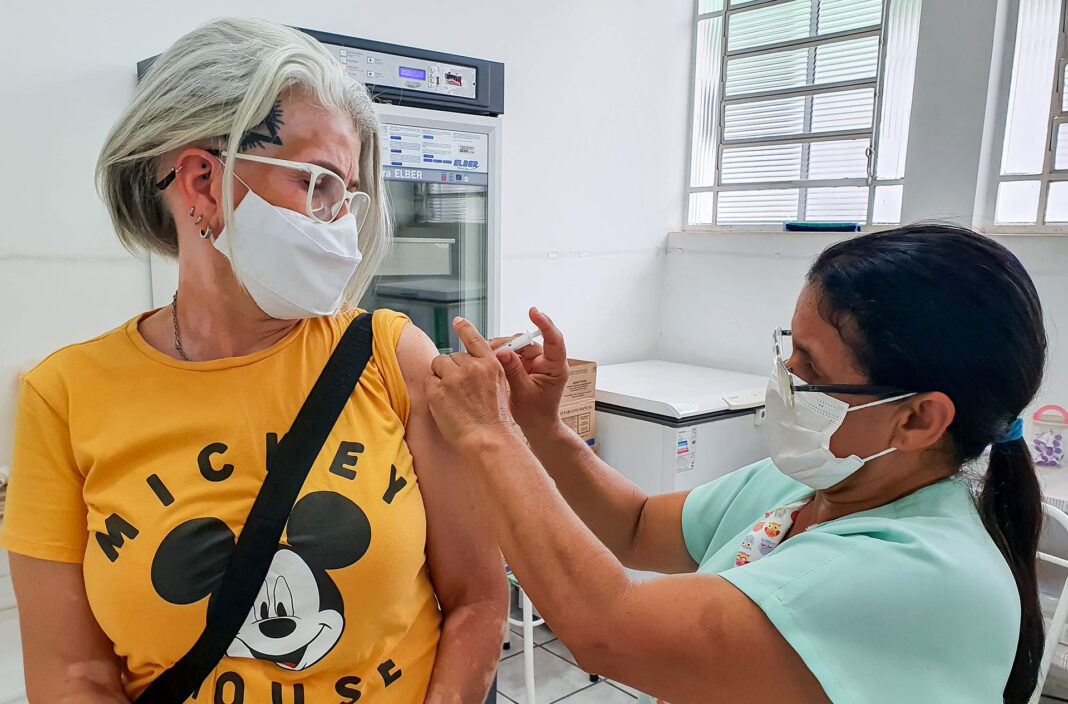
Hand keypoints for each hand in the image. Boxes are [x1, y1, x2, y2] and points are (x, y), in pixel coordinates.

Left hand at [426, 317, 520, 451]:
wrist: (489, 440)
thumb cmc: (495, 421)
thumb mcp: (501, 388)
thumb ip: (487, 372)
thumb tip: (470, 364)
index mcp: (491, 365)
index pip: (475, 339)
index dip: (465, 328)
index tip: (458, 321)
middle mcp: (472, 367)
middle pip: (452, 356)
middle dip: (452, 370)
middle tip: (459, 391)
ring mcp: (454, 378)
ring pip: (438, 365)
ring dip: (440, 377)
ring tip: (452, 397)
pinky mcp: (438, 390)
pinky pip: (429, 381)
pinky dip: (433, 390)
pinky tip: (444, 404)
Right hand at [489, 308, 568, 433]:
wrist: (536, 425)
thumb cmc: (536, 414)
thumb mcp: (524, 394)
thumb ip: (514, 372)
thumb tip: (503, 351)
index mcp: (555, 367)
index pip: (554, 340)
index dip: (545, 324)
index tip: (534, 312)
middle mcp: (546, 361)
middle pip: (528, 342)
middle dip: (509, 343)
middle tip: (490, 349)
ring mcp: (534, 361)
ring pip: (517, 345)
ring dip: (501, 348)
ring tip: (486, 354)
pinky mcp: (524, 364)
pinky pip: (510, 353)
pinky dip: (499, 354)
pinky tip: (488, 357)